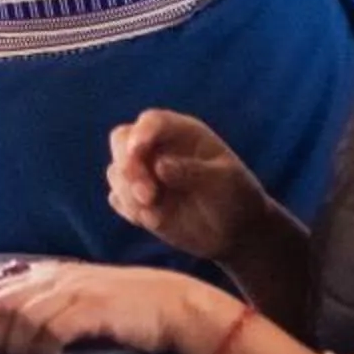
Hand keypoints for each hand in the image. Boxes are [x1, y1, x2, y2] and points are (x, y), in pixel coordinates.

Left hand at [0, 262, 226, 353]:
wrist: (172, 305)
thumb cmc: (125, 312)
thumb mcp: (77, 304)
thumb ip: (45, 314)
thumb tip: (6, 341)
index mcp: (47, 275)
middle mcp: (55, 277)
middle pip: (0, 303)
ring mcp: (74, 290)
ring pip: (22, 315)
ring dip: (12, 346)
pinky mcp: (93, 306)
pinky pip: (53, 327)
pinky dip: (41, 348)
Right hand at [108, 109, 269, 263]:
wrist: (236, 232)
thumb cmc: (236, 197)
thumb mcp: (224, 181)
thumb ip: (193, 171)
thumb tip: (159, 166)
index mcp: (181, 132)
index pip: (152, 122)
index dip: (141, 133)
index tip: (136, 152)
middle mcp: (158, 147)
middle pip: (122, 140)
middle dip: (127, 165)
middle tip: (146, 195)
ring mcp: (145, 173)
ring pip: (117, 171)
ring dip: (128, 192)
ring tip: (154, 216)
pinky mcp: (137, 199)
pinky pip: (118, 198)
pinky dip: (129, 209)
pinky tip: (153, 221)